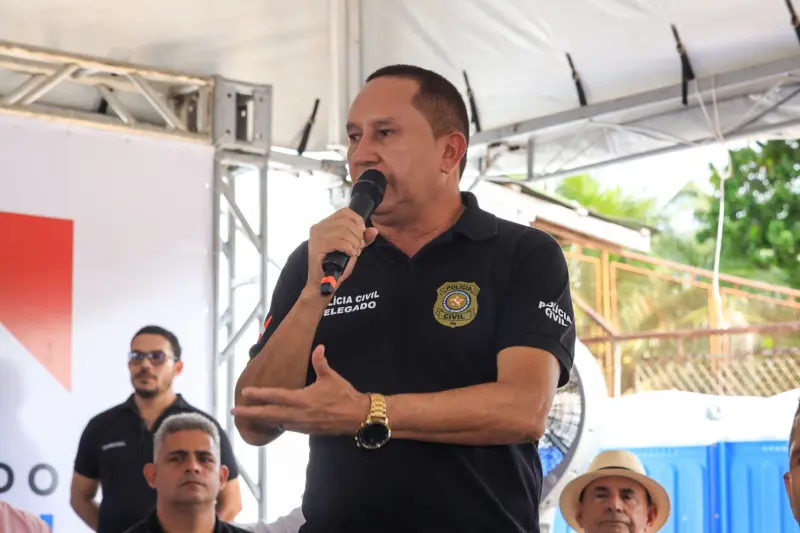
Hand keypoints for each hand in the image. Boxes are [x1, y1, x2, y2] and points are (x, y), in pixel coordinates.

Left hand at [231, 345, 369, 435]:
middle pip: (268, 414)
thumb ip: (321, 362)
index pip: (275, 396)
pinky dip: (275, 424)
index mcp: (302, 399)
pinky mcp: (306, 431)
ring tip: (248, 417)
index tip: (244, 393)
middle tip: (234, 411)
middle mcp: (298, 414)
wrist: (357, 417)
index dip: (258, 394)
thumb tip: (318, 347)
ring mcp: (301, 424)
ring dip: (261, 419)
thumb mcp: (331, 377)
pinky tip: (270, 421)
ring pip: (275, 422)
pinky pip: (286, 427)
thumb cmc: (344, 396)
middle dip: (250, 412)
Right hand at [307, 208, 378, 290]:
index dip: (357, 220)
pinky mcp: (316, 246)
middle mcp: (319, 227)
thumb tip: (374, 230)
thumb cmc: (336, 265)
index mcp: (326, 224)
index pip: (344, 212)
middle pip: (345, 221)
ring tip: (354, 252)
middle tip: (359, 247)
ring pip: (342, 231)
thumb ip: (363, 239)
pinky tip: (350, 254)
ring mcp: (316, 236)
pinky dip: (348, 247)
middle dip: (357, 235)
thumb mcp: (353, 248)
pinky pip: (338, 241)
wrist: (323, 283)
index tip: (362, 233)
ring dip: (354, 242)